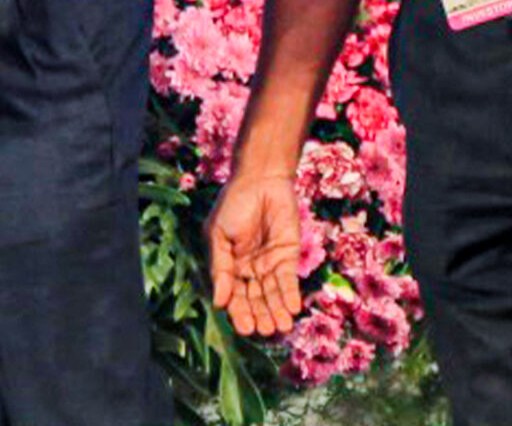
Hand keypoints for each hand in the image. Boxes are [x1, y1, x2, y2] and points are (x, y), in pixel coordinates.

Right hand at [209, 168, 306, 334]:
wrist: (260, 180)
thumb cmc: (233, 204)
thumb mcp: (218, 235)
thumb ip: (220, 268)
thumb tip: (218, 302)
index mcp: (229, 265)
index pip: (233, 295)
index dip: (239, 312)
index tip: (244, 328)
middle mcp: (250, 269)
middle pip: (255, 298)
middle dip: (260, 315)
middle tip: (264, 331)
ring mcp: (270, 263)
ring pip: (273, 293)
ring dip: (277, 311)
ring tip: (280, 327)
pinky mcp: (289, 256)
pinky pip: (289, 279)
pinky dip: (291, 294)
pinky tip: (292, 309)